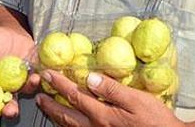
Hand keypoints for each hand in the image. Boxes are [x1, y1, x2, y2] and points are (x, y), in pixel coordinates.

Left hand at [36, 70, 183, 126]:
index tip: (48, 73)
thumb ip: (113, 90)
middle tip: (38, 93)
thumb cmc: (156, 121)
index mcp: (103, 116)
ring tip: (46, 107)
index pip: (75, 96)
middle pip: (66, 116)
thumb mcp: (138, 100)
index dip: (60, 84)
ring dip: (56, 116)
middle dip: (51, 103)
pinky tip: (68, 123)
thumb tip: (91, 77)